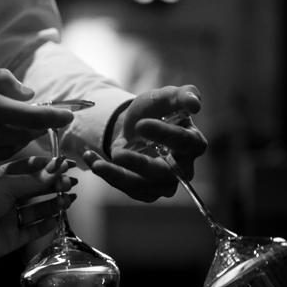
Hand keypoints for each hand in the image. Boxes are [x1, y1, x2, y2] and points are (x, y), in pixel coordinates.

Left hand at [0, 156, 75, 262]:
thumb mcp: (6, 184)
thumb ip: (34, 180)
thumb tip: (58, 169)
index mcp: (1, 179)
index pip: (29, 169)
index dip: (48, 167)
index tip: (66, 164)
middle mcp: (7, 198)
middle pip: (36, 190)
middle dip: (54, 185)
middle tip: (70, 183)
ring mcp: (10, 218)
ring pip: (37, 210)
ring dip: (54, 204)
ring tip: (68, 198)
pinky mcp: (12, 238)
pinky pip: (33, 230)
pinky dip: (46, 224)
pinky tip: (58, 217)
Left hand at [84, 85, 207, 201]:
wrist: (134, 125)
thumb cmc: (156, 110)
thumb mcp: (165, 97)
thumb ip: (183, 95)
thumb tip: (195, 104)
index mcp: (194, 143)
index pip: (184, 142)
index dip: (164, 134)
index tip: (141, 124)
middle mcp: (183, 168)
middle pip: (164, 173)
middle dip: (139, 164)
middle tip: (118, 153)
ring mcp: (163, 183)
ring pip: (142, 186)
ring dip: (117, 176)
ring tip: (96, 164)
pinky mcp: (144, 191)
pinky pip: (125, 188)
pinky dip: (106, 175)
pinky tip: (91, 159)